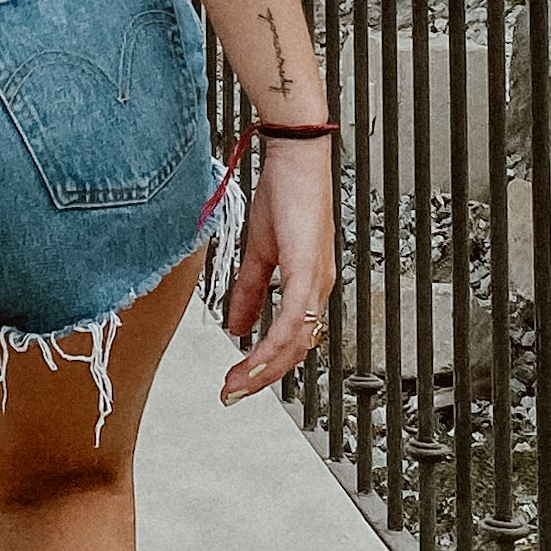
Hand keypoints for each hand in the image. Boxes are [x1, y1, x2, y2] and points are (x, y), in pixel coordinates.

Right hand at [219, 139, 336, 406]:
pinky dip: (272, 345)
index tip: (236, 382)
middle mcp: (319, 288)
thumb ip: (251, 291)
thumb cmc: (285, 193)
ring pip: (295, 342)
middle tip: (232, 393)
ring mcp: (317, 280)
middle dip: (262, 378)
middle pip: (295, 350)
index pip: (291, 339)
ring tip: (236, 385)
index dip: (266, 365)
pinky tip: (253, 359)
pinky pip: (292, 320)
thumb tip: (239, 328)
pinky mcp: (308, 270)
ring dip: (263, 369)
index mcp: (309, 284)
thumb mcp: (261, 251)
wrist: (295, 156)